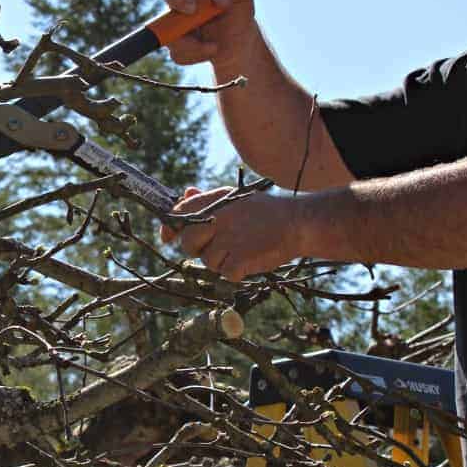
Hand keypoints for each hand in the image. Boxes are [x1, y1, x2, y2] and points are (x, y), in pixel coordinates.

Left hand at [160, 186, 300, 281]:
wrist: (298, 223)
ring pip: (208, 262)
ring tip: (243, 249)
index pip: (178, 214)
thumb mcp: (236, 198)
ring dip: (222, 262)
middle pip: (188, 243)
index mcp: (215, 201)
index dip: (170, 228)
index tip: (168, 237)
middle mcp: (218, 219)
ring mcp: (228, 239)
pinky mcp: (240, 259)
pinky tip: (249, 259)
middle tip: (221, 246)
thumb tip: (186, 193)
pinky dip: (236, 272)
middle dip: (199, 249)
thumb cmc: (265, 212)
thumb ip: (207, 198)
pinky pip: (225, 274)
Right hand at [161, 0, 257, 67]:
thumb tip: (218, 0)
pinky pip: (178, 56)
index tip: (192, 10)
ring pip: (173, 43)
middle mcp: (178, 12)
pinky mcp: (178, 49)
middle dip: (183, 36)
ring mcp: (176, 32)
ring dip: (195, 49)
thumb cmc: (239, 11)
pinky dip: (197, 56)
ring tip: (215, 47)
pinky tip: (211, 51)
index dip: (176, 0)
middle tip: (208, 44)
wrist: (239, 40)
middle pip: (164, 23)